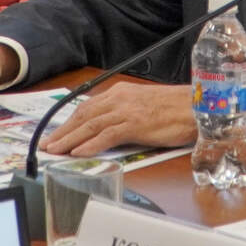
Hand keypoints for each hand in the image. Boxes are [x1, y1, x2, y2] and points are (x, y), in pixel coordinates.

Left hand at [41, 82, 194, 156]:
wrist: (197, 106)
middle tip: (48, 145)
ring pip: (90, 125)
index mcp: (120, 93)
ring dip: (70, 139)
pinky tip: (79, 152)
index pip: (87, 108)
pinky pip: (108, 135)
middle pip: (84, 116)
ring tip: (55, 150)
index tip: (57, 133)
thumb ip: (124, 114)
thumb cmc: (175, 108)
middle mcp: (119, 98)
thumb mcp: (143, 106)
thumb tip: (107, 129)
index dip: (69, 122)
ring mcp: (126, 110)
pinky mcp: (135, 123)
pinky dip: (91, 144)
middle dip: (63, 131)